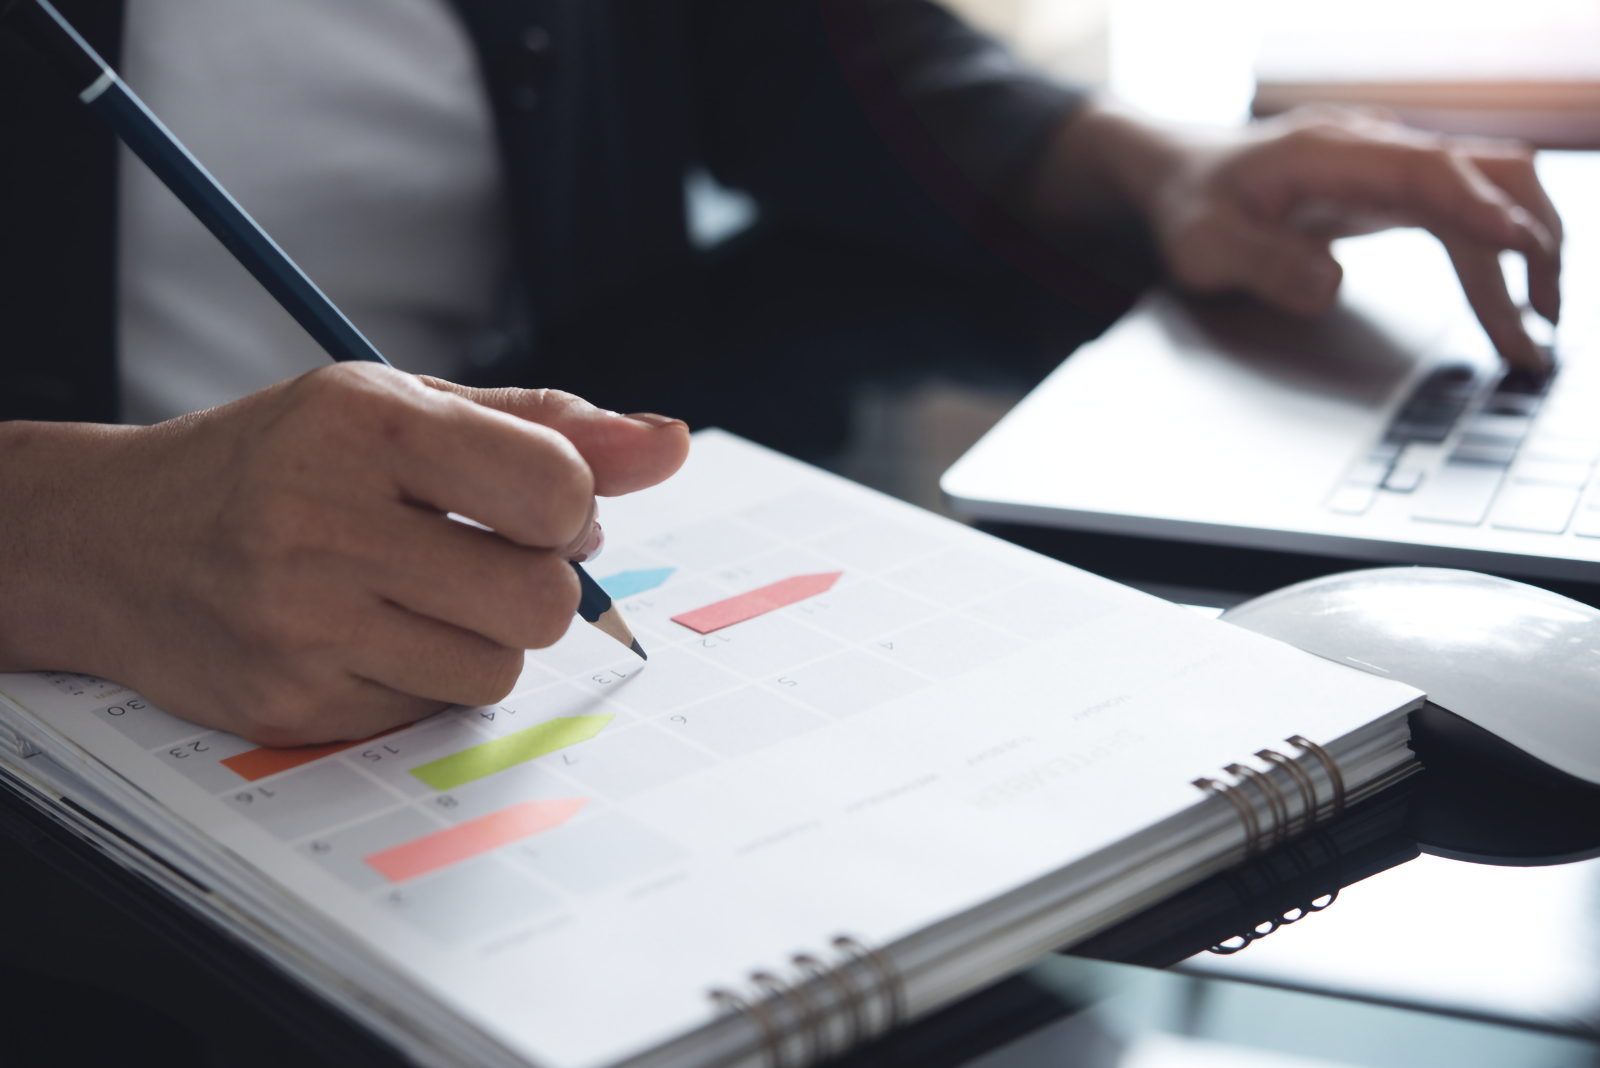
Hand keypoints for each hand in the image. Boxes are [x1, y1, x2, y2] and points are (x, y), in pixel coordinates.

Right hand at [0, 364, 689, 744]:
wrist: (120, 541)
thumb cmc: (287, 460)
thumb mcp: (404, 408)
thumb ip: (547, 425)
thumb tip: (670, 445)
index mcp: (366, 427)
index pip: (555, 488)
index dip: (573, 507)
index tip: (541, 506)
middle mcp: (325, 523)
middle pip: (541, 600)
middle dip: (540, 585)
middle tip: (489, 557)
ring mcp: (303, 624)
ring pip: (499, 668)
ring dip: (486, 637)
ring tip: (419, 594)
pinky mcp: (294, 704)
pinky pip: (434, 713)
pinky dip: (426, 678)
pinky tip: (369, 634)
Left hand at [1027, 102, 1561, 368]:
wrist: (1181, 175)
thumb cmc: (1192, 205)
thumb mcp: (1205, 246)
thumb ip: (1262, 265)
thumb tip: (1327, 287)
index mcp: (1330, 154)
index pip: (1428, 170)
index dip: (1480, 206)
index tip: (1522, 246)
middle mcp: (1374, 151)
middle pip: (1485, 175)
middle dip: (1528, 239)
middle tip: (1540, 321)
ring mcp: (1389, 169)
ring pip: (1488, 193)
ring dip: (1523, 251)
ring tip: (1535, 328)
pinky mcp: (1394, 192)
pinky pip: (1462, 216)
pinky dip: (1492, 257)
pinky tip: (1504, 304)